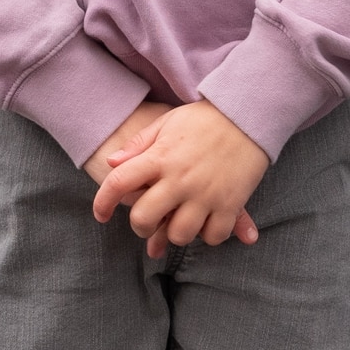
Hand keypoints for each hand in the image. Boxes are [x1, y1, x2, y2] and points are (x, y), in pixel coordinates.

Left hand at [90, 102, 270, 253]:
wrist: (248, 113)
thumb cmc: (204, 118)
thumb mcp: (167, 123)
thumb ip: (139, 145)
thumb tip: (112, 163)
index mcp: (160, 157)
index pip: (119, 183)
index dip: (102, 202)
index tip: (101, 214)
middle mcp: (180, 178)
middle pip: (144, 218)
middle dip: (141, 226)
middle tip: (147, 222)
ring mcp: (206, 193)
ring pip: (179, 235)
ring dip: (175, 234)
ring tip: (179, 223)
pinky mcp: (230, 203)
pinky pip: (214, 236)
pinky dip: (208, 235)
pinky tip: (206, 224)